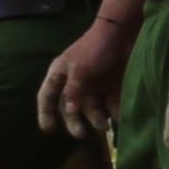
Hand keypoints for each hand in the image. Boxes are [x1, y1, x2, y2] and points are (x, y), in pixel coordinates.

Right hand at [36, 18, 136, 138]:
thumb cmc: (95, 48)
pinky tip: (119, 119)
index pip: (47, 96)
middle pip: (70, 108)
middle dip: (74, 122)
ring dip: (96, 119)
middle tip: (80, 135)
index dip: (46, 113)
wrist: (123, 34)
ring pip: (92, 109)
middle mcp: (76, 83)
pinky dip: (114, 114)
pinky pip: (111, 106)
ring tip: (104, 126)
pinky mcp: (112, 88)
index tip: (48, 130)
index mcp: (61, 75)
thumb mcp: (80, 69)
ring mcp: (95, 86)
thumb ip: (73, 91)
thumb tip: (68, 111)